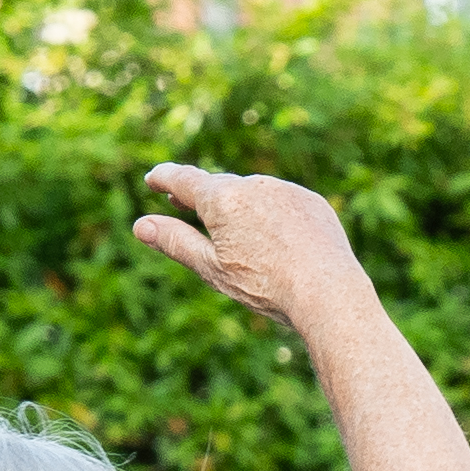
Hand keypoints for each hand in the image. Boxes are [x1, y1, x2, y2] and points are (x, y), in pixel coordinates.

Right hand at [134, 163, 367, 327]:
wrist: (328, 292)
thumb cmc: (265, 285)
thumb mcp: (212, 267)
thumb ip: (176, 242)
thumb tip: (141, 226)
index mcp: (222, 198)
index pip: (184, 180)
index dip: (166, 179)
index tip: (154, 178)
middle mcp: (254, 185)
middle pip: (219, 187)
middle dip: (200, 196)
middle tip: (181, 201)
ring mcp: (286, 191)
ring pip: (254, 195)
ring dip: (240, 207)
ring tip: (232, 230)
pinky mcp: (312, 202)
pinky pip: (283, 204)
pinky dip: (273, 216)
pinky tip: (276, 241)